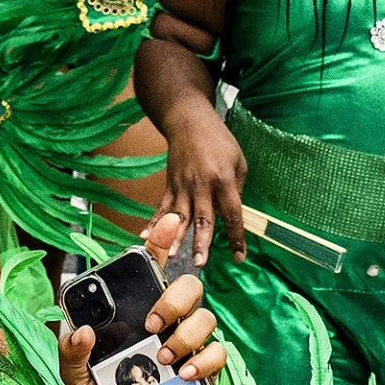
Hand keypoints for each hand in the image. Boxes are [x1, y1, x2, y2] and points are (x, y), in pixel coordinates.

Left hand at [54, 213, 230, 384]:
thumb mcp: (75, 375)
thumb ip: (70, 353)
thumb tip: (80, 331)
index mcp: (136, 308)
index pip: (153, 264)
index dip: (164, 239)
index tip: (171, 222)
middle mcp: (167, 319)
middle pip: (188, 286)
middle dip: (173, 298)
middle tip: (150, 323)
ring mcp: (189, 342)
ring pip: (206, 317)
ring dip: (186, 333)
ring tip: (163, 355)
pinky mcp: (205, 368)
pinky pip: (218, 352)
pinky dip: (203, 360)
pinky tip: (184, 373)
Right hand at [158, 106, 248, 260]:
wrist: (189, 121)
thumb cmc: (219, 141)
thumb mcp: (239, 161)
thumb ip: (237, 190)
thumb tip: (231, 215)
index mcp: (224, 180)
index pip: (232, 214)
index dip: (236, 237)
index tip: (240, 257)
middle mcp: (202, 186)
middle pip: (203, 219)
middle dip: (201, 243)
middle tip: (200, 263)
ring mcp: (183, 186)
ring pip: (180, 217)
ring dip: (175, 238)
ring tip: (170, 255)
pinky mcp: (170, 185)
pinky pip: (162, 207)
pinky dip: (153, 222)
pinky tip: (144, 235)